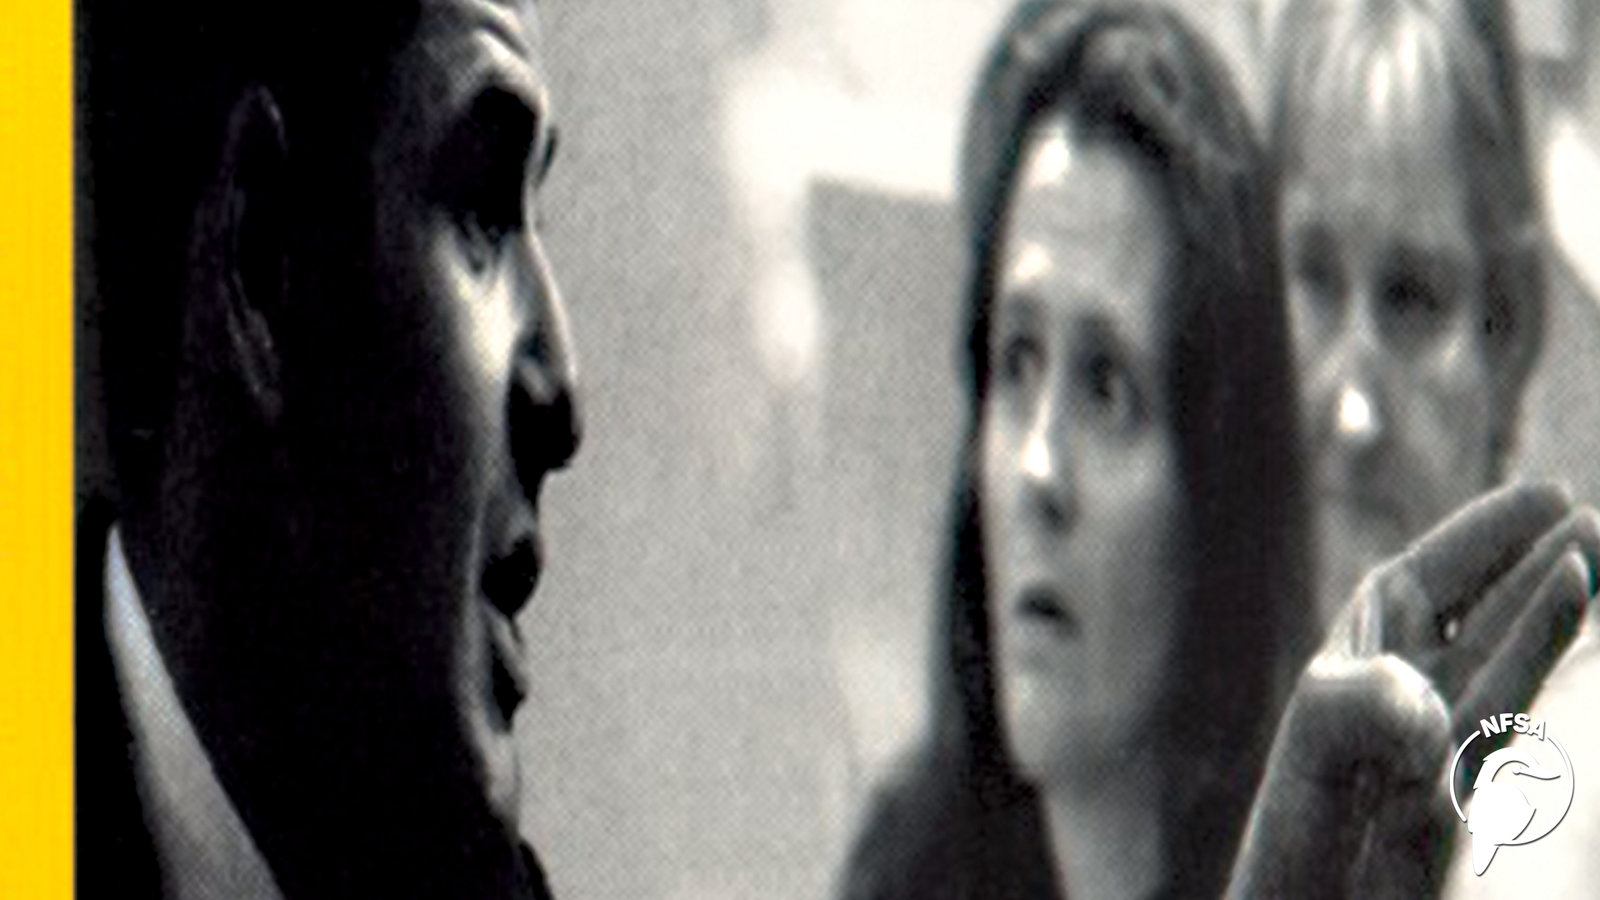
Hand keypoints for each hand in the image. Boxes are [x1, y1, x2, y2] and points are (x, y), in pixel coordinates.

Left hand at [1228, 482, 1597, 897]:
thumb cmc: (1303, 824)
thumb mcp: (1319, 743)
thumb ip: (1359, 708)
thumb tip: (1428, 710)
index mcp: (1368, 654)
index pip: (1431, 578)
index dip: (1488, 535)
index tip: (1546, 495)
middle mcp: (1415, 690)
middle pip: (1488, 614)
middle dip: (1539, 568)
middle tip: (1592, 523)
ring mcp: (1453, 743)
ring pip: (1514, 669)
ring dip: (1552, 623)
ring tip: (1589, 566)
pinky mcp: (1482, 798)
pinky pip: (1519, 737)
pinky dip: (1546, 693)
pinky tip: (1576, 667)